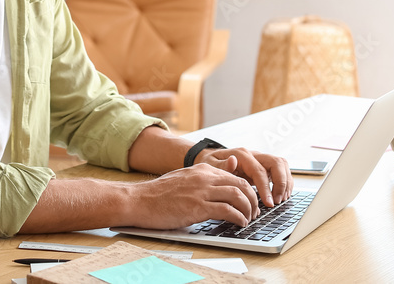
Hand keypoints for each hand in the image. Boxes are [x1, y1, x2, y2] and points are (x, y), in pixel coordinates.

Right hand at [129, 163, 260, 228]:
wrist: (139, 200)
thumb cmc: (158, 194)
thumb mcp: (184, 178)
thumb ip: (203, 177)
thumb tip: (224, 176)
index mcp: (201, 169)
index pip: (234, 176)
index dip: (247, 190)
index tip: (249, 201)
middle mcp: (203, 177)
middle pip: (241, 184)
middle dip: (252, 200)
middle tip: (254, 212)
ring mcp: (201, 191)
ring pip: (238, 196)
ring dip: (248, 210)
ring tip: (248, 219)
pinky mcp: (197, 207)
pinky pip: (227, 210)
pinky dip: (238, 218)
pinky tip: (239, 224)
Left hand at [195, 148, 292, 207]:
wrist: (209, 158)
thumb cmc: (209, 163)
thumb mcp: (210, 165)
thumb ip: (222, 166)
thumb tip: (233, 161)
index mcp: (242, 154)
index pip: (260, 170)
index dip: (266, 188)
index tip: (269, 203)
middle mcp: (254, 155)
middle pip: (277, 163)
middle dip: (281, 183)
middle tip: (277, 201)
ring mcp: (260, 160)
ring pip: (281, 165)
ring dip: (285, 182)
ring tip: (280, 199)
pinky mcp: (263, 167)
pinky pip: (280, 171)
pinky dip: (284, 182)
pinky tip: (281, 195)